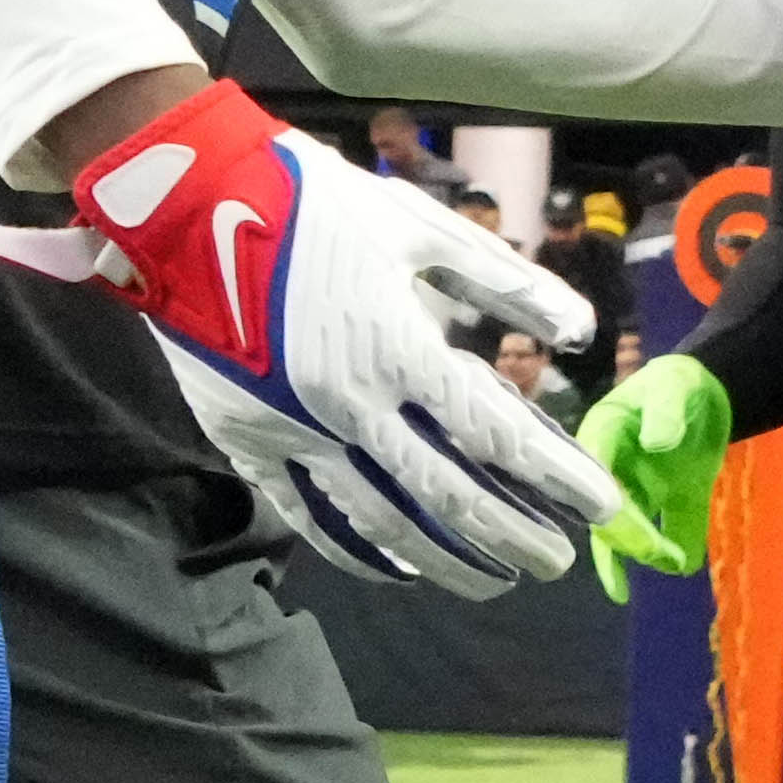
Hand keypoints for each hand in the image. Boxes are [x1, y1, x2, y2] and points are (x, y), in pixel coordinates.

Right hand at [0, 80, 610, 598]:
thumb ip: (507, 284)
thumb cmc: (313, 204)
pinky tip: (398, 568)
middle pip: (444, 496)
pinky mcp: (241, 440)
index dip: (553, 478)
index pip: (494, 435)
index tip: (598, 506)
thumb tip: (579, 334)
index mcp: (396, 349)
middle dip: (509, 537)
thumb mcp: (423, 230)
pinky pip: (304, 515)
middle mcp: (345, 405)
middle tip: (557, 563)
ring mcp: (288, 431)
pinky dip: (355, 549)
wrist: (184, 201)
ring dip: (442, 559)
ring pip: (377, 520)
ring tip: (493, 581)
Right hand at [574, 348, 735, 583]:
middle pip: (607, 513)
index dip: (611, 511)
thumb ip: (665, 410)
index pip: (597, 482)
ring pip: (627, 530)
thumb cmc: (676, 382)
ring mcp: (635, 488)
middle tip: (661, 556)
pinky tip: (681, 568)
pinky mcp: (665, 499)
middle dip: (630, 538)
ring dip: (641, 552)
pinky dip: (673, 548)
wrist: (705, 390)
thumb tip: (658, 443)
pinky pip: (666, 527)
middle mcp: (608, 471)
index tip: (632, 534)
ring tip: (665, 568)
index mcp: (599, 439)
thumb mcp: (672, 386)